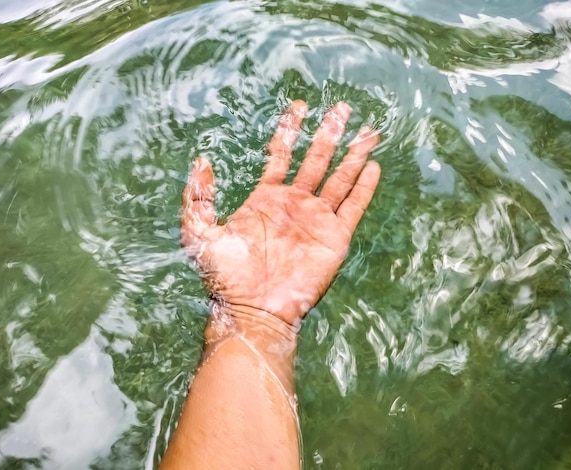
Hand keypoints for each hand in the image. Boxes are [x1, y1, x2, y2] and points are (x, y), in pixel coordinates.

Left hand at [181, 101, 379, 326]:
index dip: (291, 129)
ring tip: (368, 131)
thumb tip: (201, 160)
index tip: (300, 106)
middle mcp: (295, 204)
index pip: (282, 154)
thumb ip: (197, 197)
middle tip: (342, 107)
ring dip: (353, 154)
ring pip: (340, 178)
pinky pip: (353, 206)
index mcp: (266, 198)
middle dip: (329, 132)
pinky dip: (364, 187)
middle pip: (317, 159)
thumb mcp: (199, 233)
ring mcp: (317, 220)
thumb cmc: (225, 278)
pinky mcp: (335, 238)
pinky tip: (373, 167)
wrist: (253, 310)